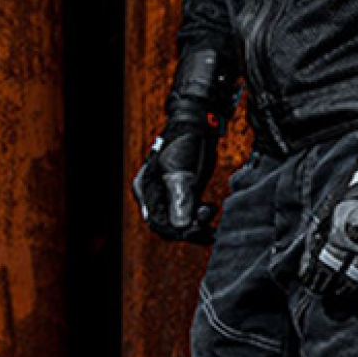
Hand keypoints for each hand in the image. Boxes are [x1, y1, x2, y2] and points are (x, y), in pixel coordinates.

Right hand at [132, 122, 219, 245]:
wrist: (199, 126)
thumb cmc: (185, 144)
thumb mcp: (181, 172)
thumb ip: (180, 199)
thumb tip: (181, 226)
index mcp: (145, 191)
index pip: (158, 222)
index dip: (177, 230)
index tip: (196, 228)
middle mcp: (153, 196)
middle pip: (169, 225)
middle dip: (189, 227)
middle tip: (208, 225)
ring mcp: (168, 195)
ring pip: (181, 221)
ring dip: (198, 223)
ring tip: (211, 211)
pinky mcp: (183, 194)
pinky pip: (189, 214)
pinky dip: (201, 217)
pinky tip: (212, 211)